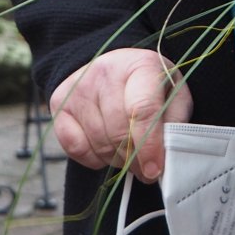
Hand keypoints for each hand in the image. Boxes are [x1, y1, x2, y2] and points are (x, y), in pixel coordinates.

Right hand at [49, 48, 192, 182]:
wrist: (116, 68)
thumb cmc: (151, 87)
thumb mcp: (174, 97)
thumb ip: (174, 125)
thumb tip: (165, 159)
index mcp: (141, 64)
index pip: (143, 109)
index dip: (149, 145)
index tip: (154, 170)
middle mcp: (106, 70)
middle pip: (118, 131)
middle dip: (134, 159)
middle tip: (146, 168)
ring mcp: (79, 86)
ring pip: (98, 143)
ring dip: (116, 160)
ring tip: (129, 153)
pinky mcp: (59, 103)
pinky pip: (75, 147)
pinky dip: (93, 158)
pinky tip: (106, 147)